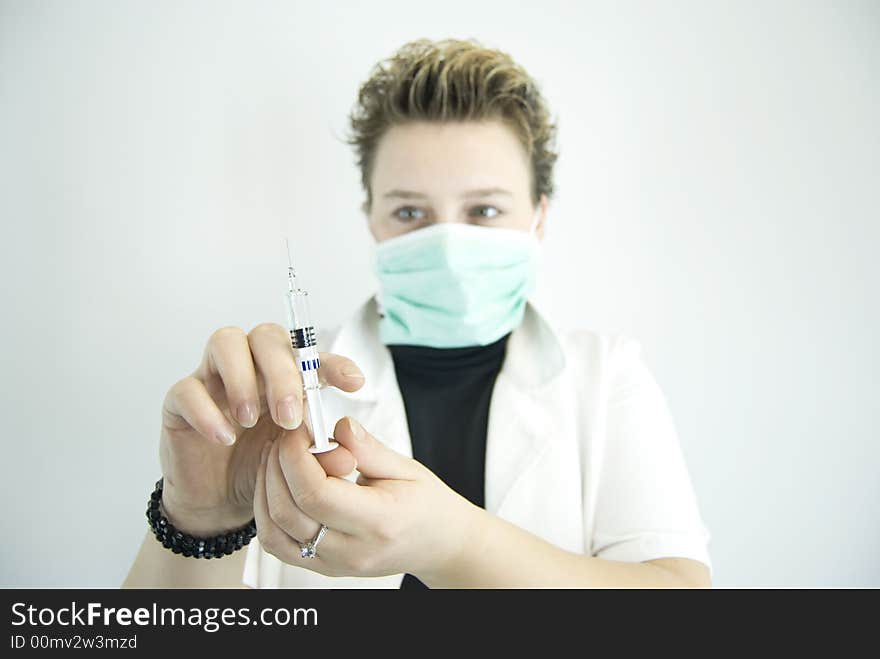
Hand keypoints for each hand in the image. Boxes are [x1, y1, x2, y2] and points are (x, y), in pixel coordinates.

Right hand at [158, 323, 361, 536]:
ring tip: (251, 420)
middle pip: (265, 337)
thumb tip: (346, 457)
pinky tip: (225, 438)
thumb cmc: (263, 466)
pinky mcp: (179, 400)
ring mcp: (213, 377)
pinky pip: (187, 388)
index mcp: (284, 373)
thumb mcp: (298, 459)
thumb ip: (321, 453)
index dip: (332, 363)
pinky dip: (207, 411)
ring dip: (242, 379)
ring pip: (224, 342)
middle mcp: (250, 364)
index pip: (309, 352)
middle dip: (282, 374)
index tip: (354, 384)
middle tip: (289, 418)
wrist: (221, 500)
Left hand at [254, 415, 482, 582]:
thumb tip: (337, 426)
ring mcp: (335, 565)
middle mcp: (353, 550)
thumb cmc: (427, 505)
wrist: (439, 544)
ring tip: (277, 457)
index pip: (317, 494)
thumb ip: (368, 449)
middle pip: (289, 511)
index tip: (298, 430)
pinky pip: (278, 545)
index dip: (296, 457)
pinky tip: (278, 485)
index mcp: (379, 522)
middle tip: (285, 437)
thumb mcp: (406, 468)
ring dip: (266, 489)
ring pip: (275, 532)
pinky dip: (268, 512)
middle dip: (276, 466)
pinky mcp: (322, 567)